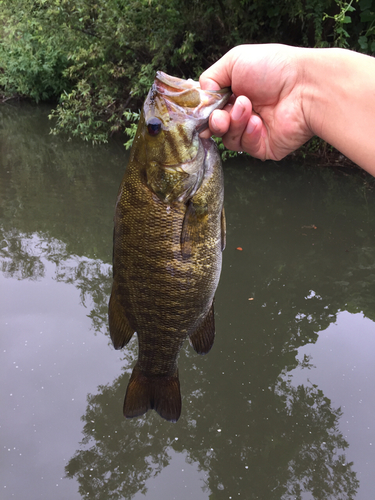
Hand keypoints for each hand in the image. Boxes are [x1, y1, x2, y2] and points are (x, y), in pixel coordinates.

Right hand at [199, 44, 313, 160]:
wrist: (305, 87)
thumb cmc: (274, 69)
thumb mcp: (234, 61)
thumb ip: (210, 78)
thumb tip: (201, 97)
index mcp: (236, 93)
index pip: (211, 108)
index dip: (204, 112)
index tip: (200, 111)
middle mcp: (244, 114)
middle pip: (216, 127)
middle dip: (215, 121)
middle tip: (222, 116)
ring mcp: (254, 132)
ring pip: (228, 138)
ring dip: (234, 123)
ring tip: (247, 108)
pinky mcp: (264, 148)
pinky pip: (245, 148)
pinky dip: (248, 134)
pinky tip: (258, 122)